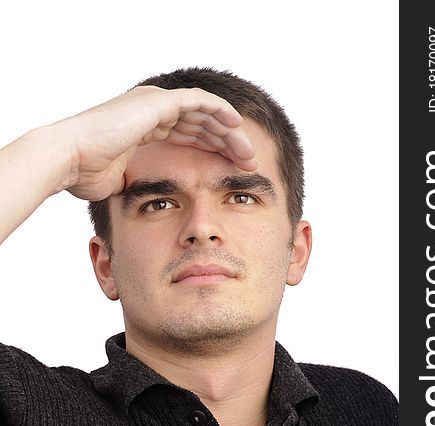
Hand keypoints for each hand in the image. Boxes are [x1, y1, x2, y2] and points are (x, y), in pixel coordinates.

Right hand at [53, 86, 256, 200]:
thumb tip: (142, 198)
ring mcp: (155, 103)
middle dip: (227, 144)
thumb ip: (136, 181)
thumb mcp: (121, 180)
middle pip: (202, 125)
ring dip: (230, 133)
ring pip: (206, 114)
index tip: (231, 171)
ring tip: (249, 154)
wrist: (69, 160)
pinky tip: (238, 128)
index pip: (189, 136)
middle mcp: (152, 112)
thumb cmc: (86, 174)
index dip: (212, 152)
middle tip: (249, 163)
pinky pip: (200, 102)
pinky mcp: (158, 101)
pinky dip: (221, 113)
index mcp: (145, 129)